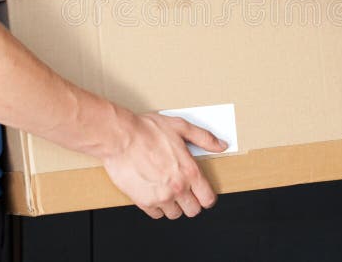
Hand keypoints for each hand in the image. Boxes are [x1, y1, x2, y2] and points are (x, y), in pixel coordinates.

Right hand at [101, 110, 227, 219]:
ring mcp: (160, 197)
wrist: (119, 137)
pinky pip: (156, 215)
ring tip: (167, 190)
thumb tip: (221, 145)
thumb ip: (204, 138)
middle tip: (184, 191)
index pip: (208, 199)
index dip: (206, 197)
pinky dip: (156, 207)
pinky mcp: (143, 201)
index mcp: (190, 171)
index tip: (202, 193)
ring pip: (175, 214)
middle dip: (190, 202)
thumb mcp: (180, 127)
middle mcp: (178, 188)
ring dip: (173, 205)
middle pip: (193, 210)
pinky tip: (154, 193)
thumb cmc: (147, 130)